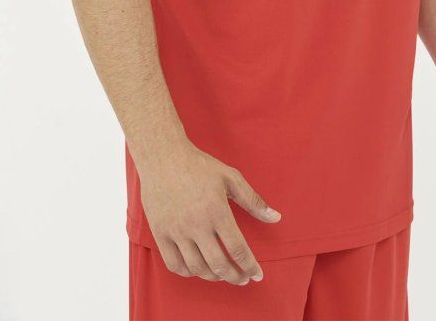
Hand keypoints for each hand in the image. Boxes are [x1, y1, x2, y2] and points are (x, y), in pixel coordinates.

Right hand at [136, 140, 280, 284]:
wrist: (163, 157)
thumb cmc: (199, 166)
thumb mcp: (230, 177)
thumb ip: (253, 200)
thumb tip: (276, 218)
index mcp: (217, 211)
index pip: (238, 249)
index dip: (250, 266)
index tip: (257, 275)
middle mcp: (196, 225)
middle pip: (219, 265)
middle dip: (235, 277)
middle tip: (243, 278)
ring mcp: (176, 231)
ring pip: (197, 268)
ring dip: (214, 277)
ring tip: (223, 274)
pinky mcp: (160, 233)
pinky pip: (174, 264)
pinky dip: (188, 273)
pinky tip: (198, 269)